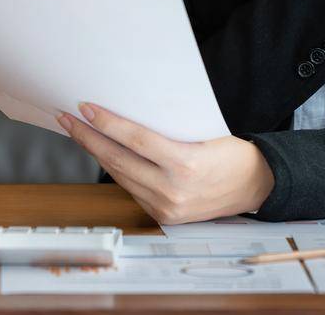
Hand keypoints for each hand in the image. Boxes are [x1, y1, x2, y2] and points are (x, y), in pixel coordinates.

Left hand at [58, 103, 274, 224]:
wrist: (255, 187)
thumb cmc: (232, 154)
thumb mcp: (203, 134)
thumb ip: (166, 132)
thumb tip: (126, 117)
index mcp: (186, 164)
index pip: (135, 140)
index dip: (107, 123)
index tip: (85, 108)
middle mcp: (173, 190)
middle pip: (119, 160)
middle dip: (89, 137)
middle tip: (68, 119)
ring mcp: (166, 207)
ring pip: (120, 176)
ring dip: (97, 154)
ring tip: (80, 133)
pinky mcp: (164, 217)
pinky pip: (131, 189)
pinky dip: (116, 170)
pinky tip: (104, 155)